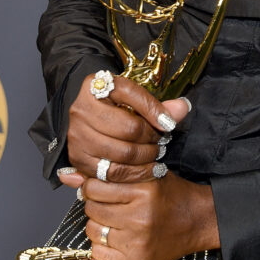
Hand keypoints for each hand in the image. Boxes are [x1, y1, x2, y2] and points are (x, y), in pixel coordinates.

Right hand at [63, 74, 189, 181]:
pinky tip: (143, 168)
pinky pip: (110, 172)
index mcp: (93, 85)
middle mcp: (80, 109)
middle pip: (128, 128)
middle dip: (152, 138)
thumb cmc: (116, 108)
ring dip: (145, 158)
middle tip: (162, 142)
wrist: (90, 121)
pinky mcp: (77, 158)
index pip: (129, 93)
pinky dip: (132, 174)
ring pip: (122, 153)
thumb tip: (183, 107)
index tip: (169, 124)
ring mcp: (76, 135)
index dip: (153, 109)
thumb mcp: (134, 100)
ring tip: (155, 154)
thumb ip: (159, 105)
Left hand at [79, 170, 219, 259]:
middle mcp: (140, 217)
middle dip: (95, 203)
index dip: (93, 185)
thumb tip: (68, 175)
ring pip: (93, 230)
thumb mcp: (148, 174)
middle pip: (92, 208)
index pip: (96, 186)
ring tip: (114, 218)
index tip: (99, 186)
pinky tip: (117, 235)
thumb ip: (112, 173)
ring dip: (98, 223)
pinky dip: (103, 244)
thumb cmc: (172, 195)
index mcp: (144, 191)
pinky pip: (99, 252)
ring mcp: (137, 242)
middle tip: (109, 202)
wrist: (199, 221)